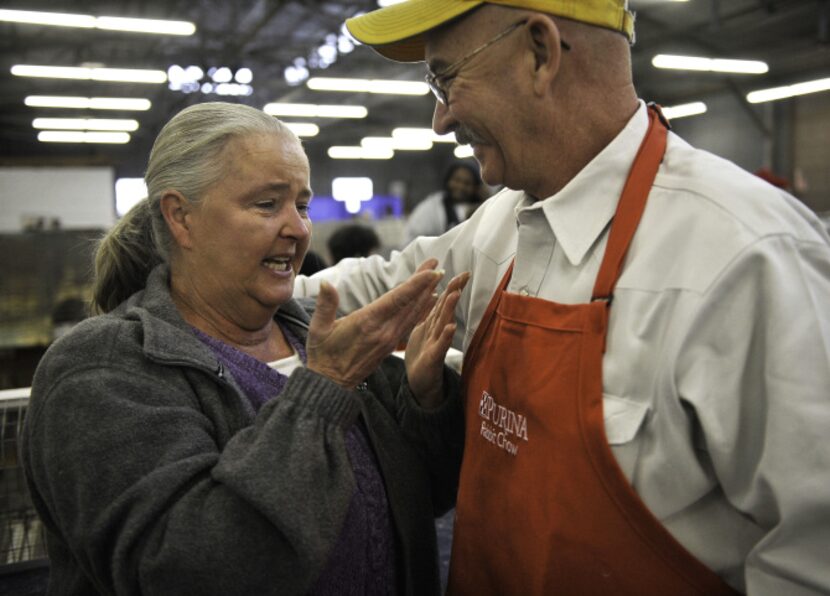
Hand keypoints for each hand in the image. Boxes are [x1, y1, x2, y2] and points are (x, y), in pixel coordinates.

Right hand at [306, 260, 443, 387]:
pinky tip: (430, 301)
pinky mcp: (390, 346)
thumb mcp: (318, 329)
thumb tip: (325, 282)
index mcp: (367, 323)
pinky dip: (421, 310)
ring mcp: (389, 340)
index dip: (416, 283)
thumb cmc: (322, 354)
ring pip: (412, 313)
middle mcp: (383, 331)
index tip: (431, 269)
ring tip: (438, 277)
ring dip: (426, 294)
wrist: (331, 385)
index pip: (397, 299)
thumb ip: (325, 305)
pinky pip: (410, 324)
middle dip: (426, 283)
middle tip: (438, 265)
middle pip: (410, 303)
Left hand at [405, 271, 470, 408]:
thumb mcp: (423, 332)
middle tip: (464, 275)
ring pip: (443, 323)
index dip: (451, 286)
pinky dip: (445, 336)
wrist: (420, 383)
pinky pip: (439, 346)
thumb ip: (430, 316)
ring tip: (455, 294)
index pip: (442, 301)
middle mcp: (437, 331)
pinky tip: (451, 327)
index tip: (463, 272)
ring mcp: (436, 344)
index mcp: (433, 324)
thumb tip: (435, 298)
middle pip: (445, 308)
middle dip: (454, 291)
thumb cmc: (423, 357)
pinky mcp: (433, 358)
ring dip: (449, 309)